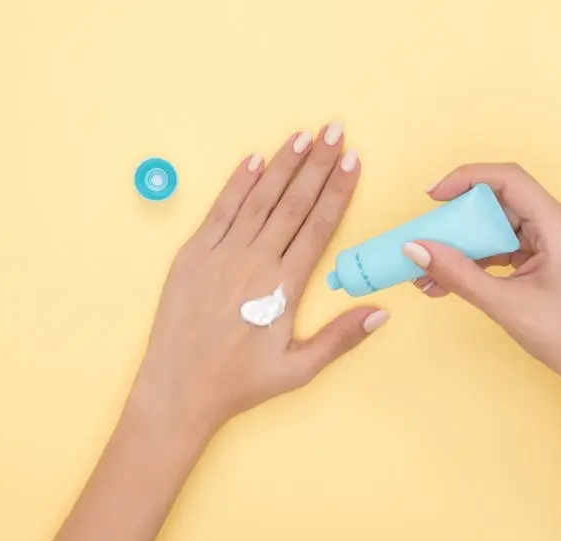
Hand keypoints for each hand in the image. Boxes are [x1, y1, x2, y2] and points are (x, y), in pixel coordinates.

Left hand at [129, 125, 388, 439]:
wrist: (178, 389)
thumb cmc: (240, 383)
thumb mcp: (298, 369)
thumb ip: (341, 338)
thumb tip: (382, 312)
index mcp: (283, 286)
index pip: (318, 226)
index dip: (338, 191)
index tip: (353, 161)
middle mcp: (254, 262)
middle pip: (292, 203)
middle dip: (317, 165)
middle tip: (335, 131)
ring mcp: (220, 254)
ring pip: (258, 199)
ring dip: (282, 165)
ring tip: (303, 136)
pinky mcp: (192, 255)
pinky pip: (219, 211)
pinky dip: (237, 184)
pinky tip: (253, 160)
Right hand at [406, 163, 560, 394]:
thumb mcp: (505, 304)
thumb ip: (457, 273)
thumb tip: (416, 249)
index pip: (509, 179)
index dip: (466, 179)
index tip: (433, 196)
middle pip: (501, 204)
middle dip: (460, 225)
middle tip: (427, 244)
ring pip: (503, 226)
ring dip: (467, 248)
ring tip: (431, 274)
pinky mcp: (556, 250)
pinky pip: (511, 242)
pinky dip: (484, 259)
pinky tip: (454, 279)